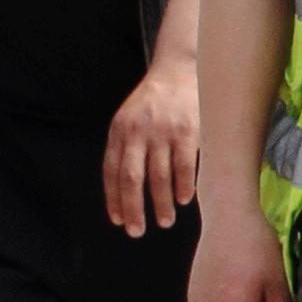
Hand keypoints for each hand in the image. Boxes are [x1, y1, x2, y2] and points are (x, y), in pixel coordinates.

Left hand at [104, 58, 201, 235]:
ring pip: (159, 176)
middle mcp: (138, 132)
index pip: (112, 172)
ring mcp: (164, 132)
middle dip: (134, 208)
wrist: (179, 70)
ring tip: (164, 221)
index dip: (114, 199)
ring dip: (161, 203)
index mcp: (120, 131)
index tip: (119, 220)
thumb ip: (126, 148)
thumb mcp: (129, 119)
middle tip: (138, 231)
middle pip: (132, 178)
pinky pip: (185, 166)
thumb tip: (124, 188)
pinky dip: (184, 186)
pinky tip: (183, 200)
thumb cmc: (154, 101)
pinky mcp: (188, 131)